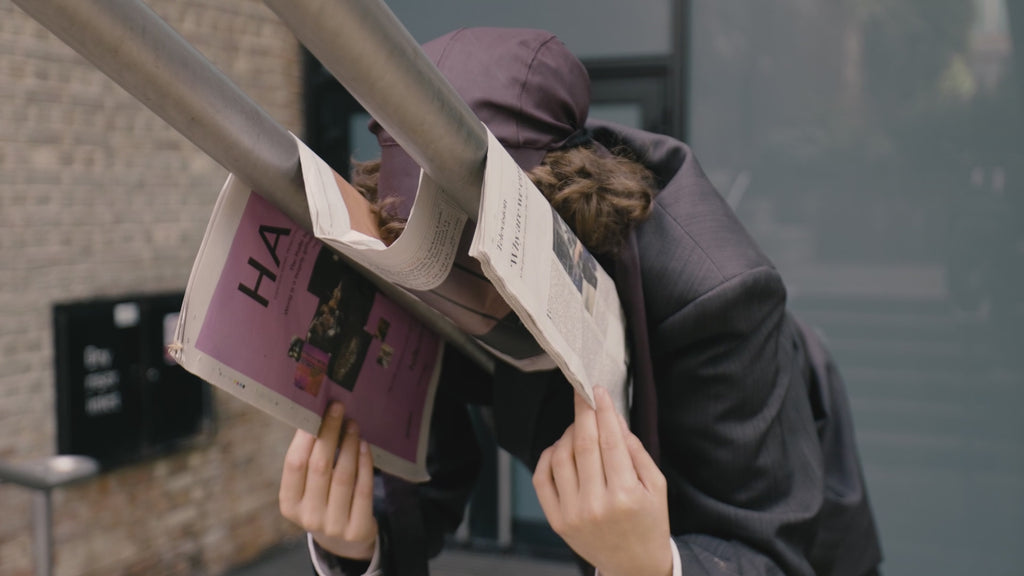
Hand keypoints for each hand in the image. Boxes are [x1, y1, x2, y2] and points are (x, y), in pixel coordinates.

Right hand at [279, 402, 377, 559]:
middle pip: (319, 467)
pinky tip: (365, 446)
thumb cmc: (324, 500)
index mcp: (289, 504)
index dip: (305, 437)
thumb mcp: (309, 487)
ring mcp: (333, 526)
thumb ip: (310, 460)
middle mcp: (308, 517)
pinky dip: (364, 465)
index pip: (294, 465)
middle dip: (329, 433)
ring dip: (349, 445)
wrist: (344, 540)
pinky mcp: (357, 529)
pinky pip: (363, 490)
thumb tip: (317, 415)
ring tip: (353, 425)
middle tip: (338, 409)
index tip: (315, 411)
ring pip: (343, 476)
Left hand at [533, 387, 671, 575]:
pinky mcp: (557, 520)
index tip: (598, 390)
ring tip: (579, 426)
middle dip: (583, 413)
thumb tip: (614, 419)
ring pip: (561, 457)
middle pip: (584, 445)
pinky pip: (542, 478)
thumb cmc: (649, 521)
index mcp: (626, 495)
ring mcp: (573, 514)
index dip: (603, 411)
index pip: (610, 441)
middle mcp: (597, 504)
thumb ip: (636, 451)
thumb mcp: (657, 486)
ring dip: (568, 433)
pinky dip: (548, 456)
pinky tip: (560, 448)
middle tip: (583, 394)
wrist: (634, 565)